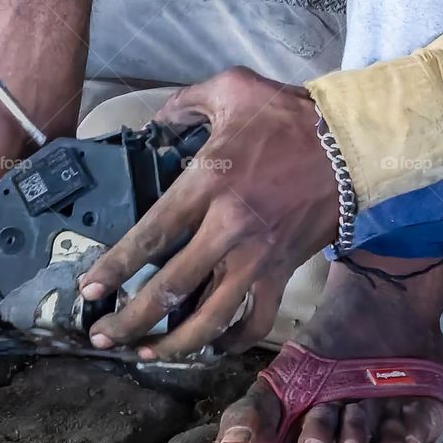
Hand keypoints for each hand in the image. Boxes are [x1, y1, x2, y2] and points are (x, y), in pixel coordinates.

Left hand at [79, 67, 338, 358]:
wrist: (352, 141)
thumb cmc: (291, 115)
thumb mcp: (232, 88)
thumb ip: (185, 101)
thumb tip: (156, 119)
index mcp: (210, 182)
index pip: (151, 235)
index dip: (116, 266)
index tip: (90, 288)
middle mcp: (230, 228)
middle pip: (171, 288)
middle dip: (130, 318)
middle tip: (102, 335)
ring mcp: (259, 256)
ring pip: (211, 318)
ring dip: (173, 343)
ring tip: (144, 353)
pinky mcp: (284, 270)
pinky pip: (255, 320)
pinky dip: (231, 340)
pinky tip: (209, 345)